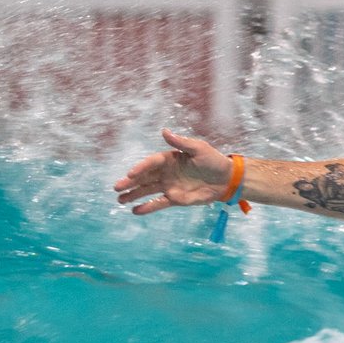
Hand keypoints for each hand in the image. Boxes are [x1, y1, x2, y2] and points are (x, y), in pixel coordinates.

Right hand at [115, 128, 235, 215]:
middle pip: (145, 177)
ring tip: (120, 200)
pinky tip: (135, 211)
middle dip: (130, 183)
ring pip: (148, 191)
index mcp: (169, 158)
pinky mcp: (176, 199)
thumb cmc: (213, 160)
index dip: (140, 168)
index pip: (151, 163)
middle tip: (116, 187)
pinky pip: (159, 203)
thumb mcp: (198, 148)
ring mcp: (170, 186)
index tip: (130, 174)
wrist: (226, 179)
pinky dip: (148, 207)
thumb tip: (164, 131)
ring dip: (134, 195)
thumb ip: (180, 142)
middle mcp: (166, 172)